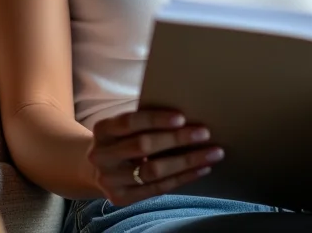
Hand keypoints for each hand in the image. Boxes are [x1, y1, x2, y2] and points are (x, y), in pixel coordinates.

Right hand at [88, 109, 223, 204]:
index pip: (129, 122)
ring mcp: (109, 180)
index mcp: (102, 130)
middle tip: (204, 133)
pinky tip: (202, 169)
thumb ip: (143, 120)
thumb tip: (184, 113)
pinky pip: (157, 189)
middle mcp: (101, 156)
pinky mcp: (121, 198)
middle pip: (142, 146)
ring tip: (212, 153)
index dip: (155, 119)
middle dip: (176, 139)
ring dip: (186, 162)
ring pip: (152, 171)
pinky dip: (183, 178)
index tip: (182, 117)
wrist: (98, 168)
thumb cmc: (122, 138)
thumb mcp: (123, 126)